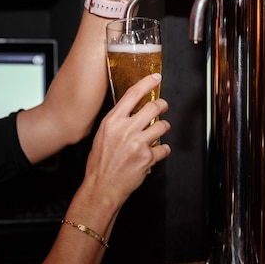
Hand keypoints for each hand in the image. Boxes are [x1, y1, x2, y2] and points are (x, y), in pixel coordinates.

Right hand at [83, 74, 170, 204]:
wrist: (102, 186)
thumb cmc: (100, 163)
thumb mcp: (102, 135)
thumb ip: (117, 122)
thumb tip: (131, 112)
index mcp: (112, 121)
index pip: (132, 95)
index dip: (146, 83)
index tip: (155, 77)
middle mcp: (125, 129)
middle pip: (153, 107)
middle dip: (162, 105)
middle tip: (163, 106)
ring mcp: (137, 143)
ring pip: (162, 126)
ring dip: (164, 127)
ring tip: (159, 131)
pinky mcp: (147, 157)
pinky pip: (164, 148)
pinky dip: (162, 150)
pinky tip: (156, 152)